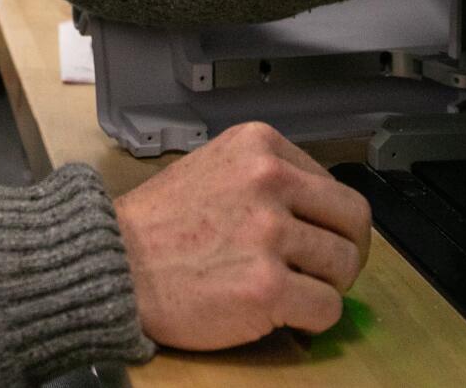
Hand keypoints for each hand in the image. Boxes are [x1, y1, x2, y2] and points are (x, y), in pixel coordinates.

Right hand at [114, 121, 371, 350]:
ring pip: (344, 266)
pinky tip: (284, 314)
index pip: (334, 185)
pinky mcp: (266, 286)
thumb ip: (267, 178)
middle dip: (346, 251)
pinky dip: (312, 319)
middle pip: (353, 221)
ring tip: (294, 291)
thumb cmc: (157, 223)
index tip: (315, 239)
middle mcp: (269, 181)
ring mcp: (269, 234)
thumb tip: (318, 214)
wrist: (112, 263)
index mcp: (259, 146)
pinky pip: (327, 309)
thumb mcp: (216, 167)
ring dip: (325, 286)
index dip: (330, 220)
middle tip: (326, 271)